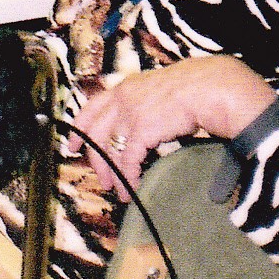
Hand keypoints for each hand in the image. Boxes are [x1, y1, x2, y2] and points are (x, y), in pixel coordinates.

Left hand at [69, 57, 275, 191]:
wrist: (207, 88)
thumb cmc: (190, 90)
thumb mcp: (155, 90)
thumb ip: (141, 103)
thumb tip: (139, 124)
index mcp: (122, 88)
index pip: (90, 109)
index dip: (78, 129)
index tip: (71, 145)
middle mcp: (120, 100)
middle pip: (95, 134)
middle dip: (96, 160)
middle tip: (102, 178)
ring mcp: (128, 115)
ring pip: (108, 150)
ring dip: (112, 174)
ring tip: (118, 190)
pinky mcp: (140, 131)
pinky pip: (127, 160)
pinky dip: (129, 176)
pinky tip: (133, 185)